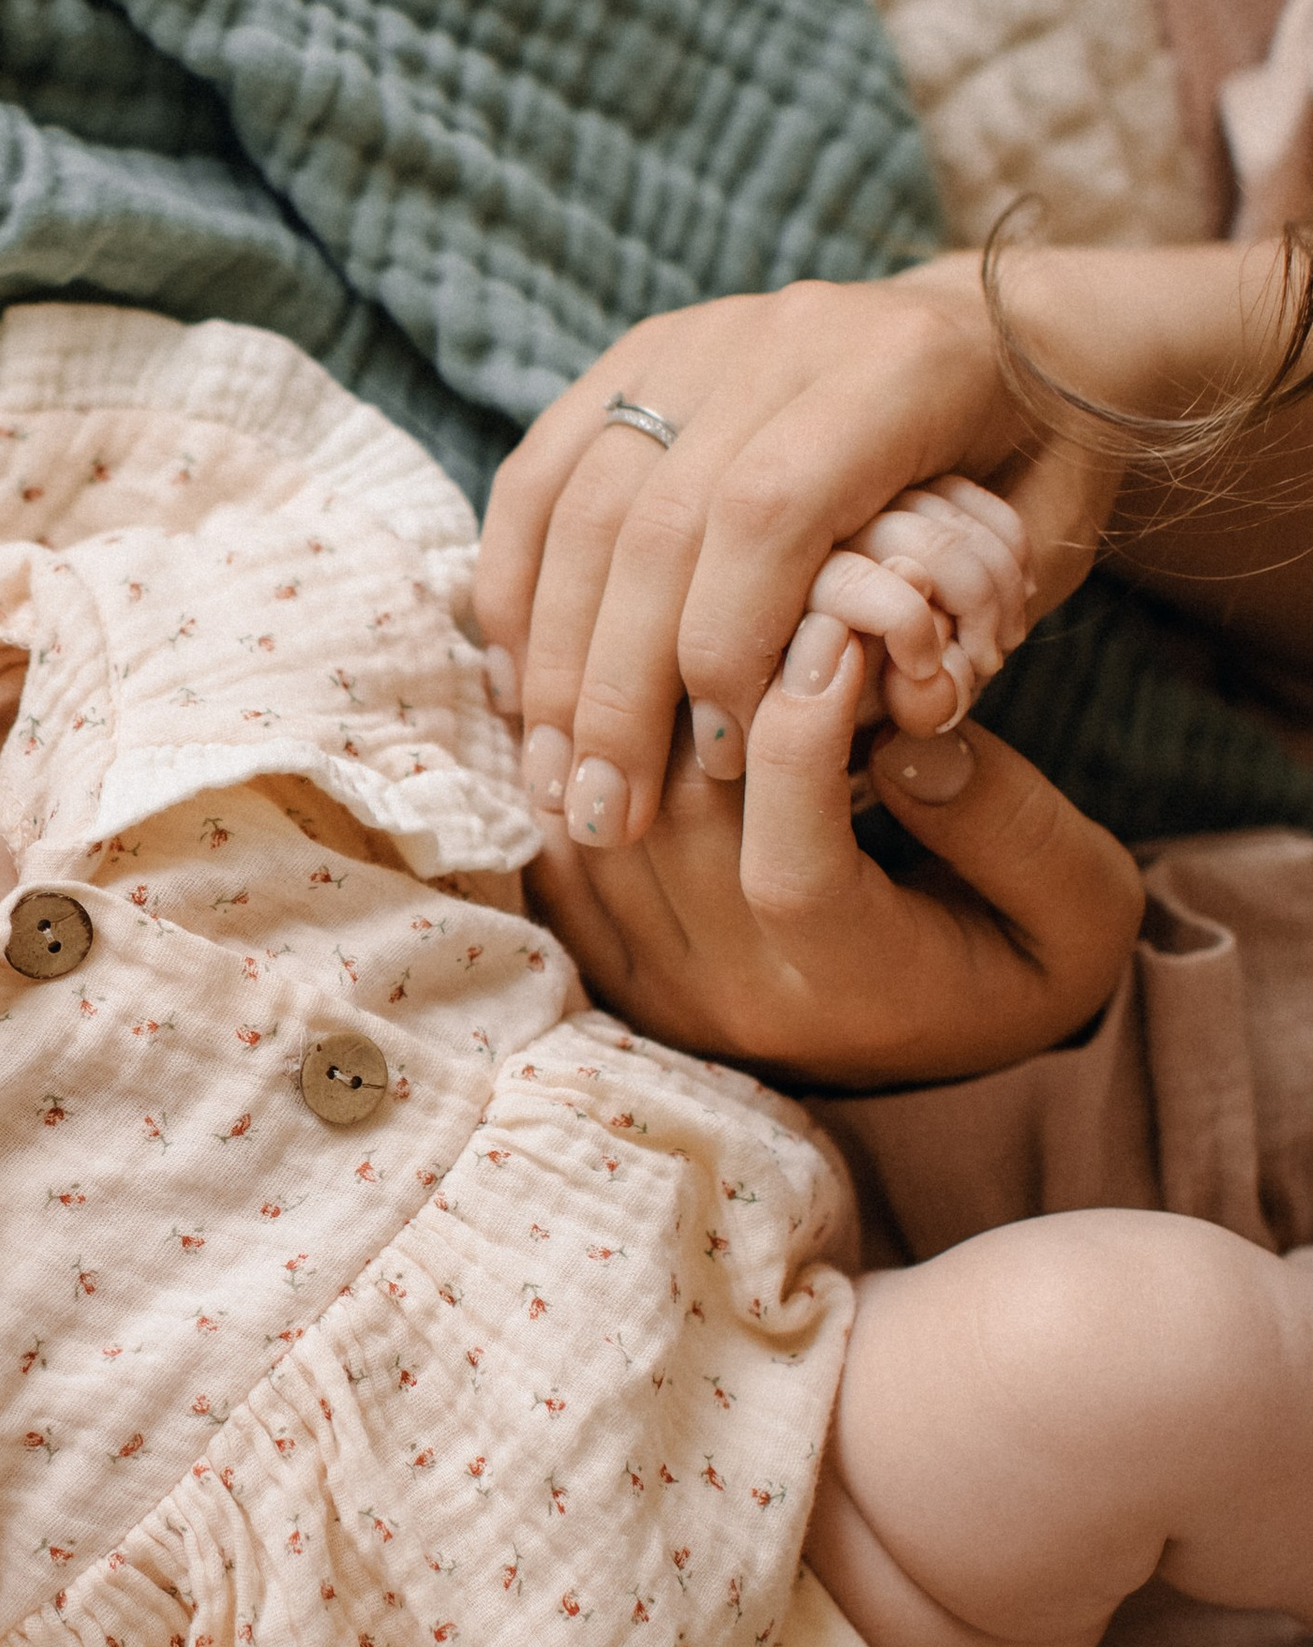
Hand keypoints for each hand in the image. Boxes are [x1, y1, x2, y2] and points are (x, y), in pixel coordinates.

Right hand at [475, 266, 1121, 845]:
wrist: (1013, 339)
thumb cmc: (1037, 469)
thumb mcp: (1043, 549)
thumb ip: (952, 632)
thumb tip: (824, 737)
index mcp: (900, 366)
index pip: (768, 509)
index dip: (724, 645)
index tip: (718, 765)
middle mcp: (781, 332)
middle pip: (652, 517)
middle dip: (614, 686)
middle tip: (605, 816)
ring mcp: (694, 338)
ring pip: (577, 504)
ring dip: (548, 660)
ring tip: (552, 781)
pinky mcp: (633, 362)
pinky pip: (537, 480)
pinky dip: (513, 592)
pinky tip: (518, 692)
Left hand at [527, 611, 1145, 1087]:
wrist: (948, 1059)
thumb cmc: (1030, 962)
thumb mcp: (1082, 903)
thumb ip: (1011, 827)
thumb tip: (907, 741)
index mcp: (854, 993)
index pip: (791, 871)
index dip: (804, 736)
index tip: (841, 628)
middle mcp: (733, 1001)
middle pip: (680, 830)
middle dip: (718, 690)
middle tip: (764, 587)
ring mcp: (656, 988)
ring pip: (603, 830)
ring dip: (646, 710)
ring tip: (703, 619)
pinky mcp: (612, 962)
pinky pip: (563, 850)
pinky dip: (593, 755)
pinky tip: (638, 678)